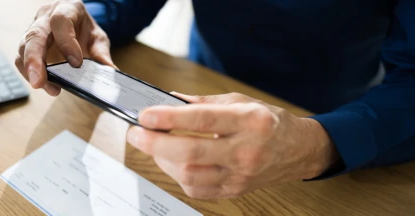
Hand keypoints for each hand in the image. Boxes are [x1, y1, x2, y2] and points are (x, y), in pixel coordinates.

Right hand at [16, 0, 115, 95]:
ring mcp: (33, 30)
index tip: (76, 63)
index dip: (66, 41)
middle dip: (35, 59)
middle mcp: (46, 17)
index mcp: (67, 9)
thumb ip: (102, 54)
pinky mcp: (27, 46)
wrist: (75, 27)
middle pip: (35, 35)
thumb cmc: (85, 31)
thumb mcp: (98, 39)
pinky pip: (20, 59)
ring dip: (31, 70)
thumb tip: (110, 73)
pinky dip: (28, 74)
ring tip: (43, 86)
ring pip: (23, 47)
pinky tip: (44, 85)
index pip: (61, 21)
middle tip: (39, 81)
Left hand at [126, 92, 339, 198]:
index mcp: (250, 121)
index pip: (203, 120)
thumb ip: (203, 101)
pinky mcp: (235, 190)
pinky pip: (197, 189)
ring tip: (153, 146)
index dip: (169, 119)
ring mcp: (240, 175)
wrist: (297, 150)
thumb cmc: (268, 121)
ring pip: (190, 175)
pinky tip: (172, 162)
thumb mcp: (240, 101)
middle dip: (155, 144)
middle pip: (191, 153)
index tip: (145, 115)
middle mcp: (246, 150)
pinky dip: (178, 175)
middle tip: (135, 133)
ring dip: (163, 161)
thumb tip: (169, 100)